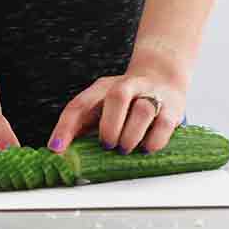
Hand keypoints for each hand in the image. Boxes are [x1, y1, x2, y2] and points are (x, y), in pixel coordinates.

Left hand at [46, 51, 188, 155]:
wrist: (161, 75)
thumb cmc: (126, 100)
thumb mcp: (102, 105)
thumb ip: (83, 126)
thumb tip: (63, 153)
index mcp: (103, 88)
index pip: (80, 104)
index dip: (65, 127)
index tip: (57, 148)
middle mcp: (127, 86)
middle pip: (116, 98)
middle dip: (109, 127)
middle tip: (107, 145)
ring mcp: (151, 95)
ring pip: (142, 111)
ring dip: (131, 135)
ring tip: (126, 148)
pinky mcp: (171, 109)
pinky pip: (162, 126)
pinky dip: (152, 142)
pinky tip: (146, 147)